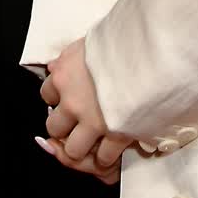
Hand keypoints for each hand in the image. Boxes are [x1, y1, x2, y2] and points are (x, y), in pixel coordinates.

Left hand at [37, 38, 131, 181]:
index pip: (46, 94)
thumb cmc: (122, 40)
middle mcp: (72, 100)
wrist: (151, 50)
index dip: (58, 99)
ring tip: (93, 141)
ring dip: (82, 147)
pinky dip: (107, 156)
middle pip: (54, 127)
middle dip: (65, 128)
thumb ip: (70, 57)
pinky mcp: (115, 134)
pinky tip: (113, 148)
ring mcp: (92, 121)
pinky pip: (103, 157)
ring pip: (73, 149)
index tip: (68, 99)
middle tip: (78, 124)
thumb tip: (54, 66)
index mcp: (64, 74)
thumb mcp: (89, 41)